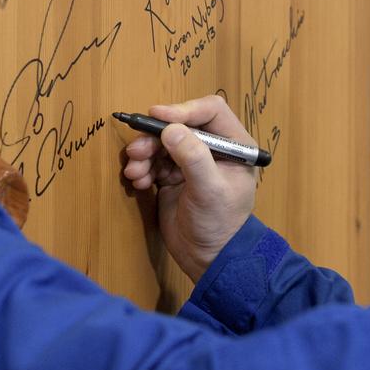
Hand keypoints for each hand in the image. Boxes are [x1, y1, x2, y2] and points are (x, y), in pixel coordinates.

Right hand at [121, 95, 258, 281]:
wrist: (208, 259)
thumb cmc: (220, 224)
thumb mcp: (209, 190)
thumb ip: (193, 157)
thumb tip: (170, 129)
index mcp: (234, 145)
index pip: (210, 111)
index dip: (184, 109)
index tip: (158, 116)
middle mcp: (213, 149)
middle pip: (180, 125)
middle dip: (155, 136)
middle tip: (136, 151)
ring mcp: (192, 163)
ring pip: (163, 143)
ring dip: (144, 153)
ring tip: (135, 172)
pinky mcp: (173, 177)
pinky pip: (154, 162)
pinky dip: (143, 168)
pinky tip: (138, 181)